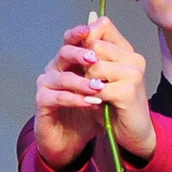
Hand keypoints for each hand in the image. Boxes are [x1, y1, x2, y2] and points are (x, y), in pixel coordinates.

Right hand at [33, 23, 104, 167]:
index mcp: (70, 62)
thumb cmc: (88, 112)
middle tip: (95, 59)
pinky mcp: (42, 103)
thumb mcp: (105, 90)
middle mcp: (56, 69)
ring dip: (81, 81)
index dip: (81, 34)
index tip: (93, 30)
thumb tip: (129, 52)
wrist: (71, 141)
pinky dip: (74, 99)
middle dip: (80, 53)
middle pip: (64, 53)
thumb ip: (111, 72)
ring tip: (98, 88)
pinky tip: (89, 102)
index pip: (73, 40)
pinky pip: (56, 97)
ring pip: (60, 76)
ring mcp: (47, 86)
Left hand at [80, 14, 156, 156]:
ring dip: (86, 82)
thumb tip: (80, 31)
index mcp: (127, 51)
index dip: (85, 34)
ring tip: (93, 94)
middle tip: (87, 82)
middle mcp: (134, 58)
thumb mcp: (101, 77)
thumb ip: (93, 56)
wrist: (133, 133)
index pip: (103, 25)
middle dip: (83, 63)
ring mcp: (133, 74)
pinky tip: (95, 104)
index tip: (77, 49)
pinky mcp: (129, 91)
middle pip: (95, 45)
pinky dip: (90, 97)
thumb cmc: (115, 105)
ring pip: (94, 66)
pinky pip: (98, 88)